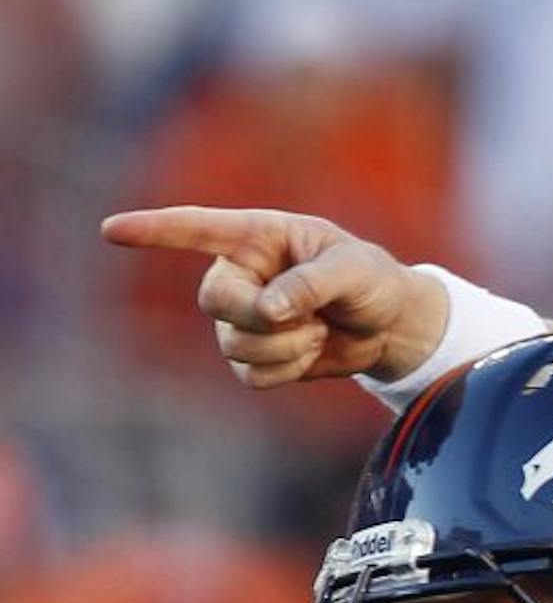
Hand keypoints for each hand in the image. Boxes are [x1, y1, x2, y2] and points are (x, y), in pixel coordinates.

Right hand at [100, 206, 447, 388]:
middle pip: (213, 301)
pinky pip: (250, 374)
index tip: (112, 230)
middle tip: (305, 318)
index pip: (198, 228)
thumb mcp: (355, 271)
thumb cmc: (374, 281)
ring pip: (233, 343)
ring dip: (282, 346)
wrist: (392, 326)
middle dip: (256, 316)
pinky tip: (311, 354)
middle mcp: (243, 274)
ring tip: (319, 330)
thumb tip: (267, 310)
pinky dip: (285, 370)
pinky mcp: (257, 354)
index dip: (155, 230)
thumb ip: (311, 284)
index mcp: (260, 237)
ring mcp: (244, 316)